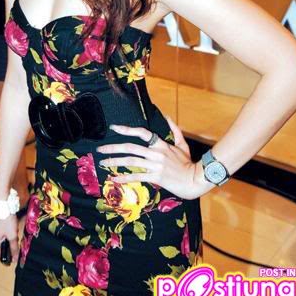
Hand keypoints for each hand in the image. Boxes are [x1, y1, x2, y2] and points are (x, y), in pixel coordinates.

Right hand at [0, 214, 19, 263]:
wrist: (2, 204)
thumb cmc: (6, 221)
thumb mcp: (12, 235)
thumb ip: (14, 247)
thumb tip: (15, 259)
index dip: (7, 258)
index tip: (15, 260)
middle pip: (1, 247)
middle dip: (9, 247)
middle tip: (17, 247)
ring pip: (2, 239)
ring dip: (9, 239)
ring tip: (16, 235)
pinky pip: (1, 233)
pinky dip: (7, 234)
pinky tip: (13, 229)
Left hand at [96, 116, 210, 199]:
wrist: (195, 180)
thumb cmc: (189, 163)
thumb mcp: (183, 144)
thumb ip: (174, 129)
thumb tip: (167, 116)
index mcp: (161, 144)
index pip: (141, 132)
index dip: (127, 129)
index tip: (114, 128)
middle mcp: (156, 153)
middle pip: (130, 148)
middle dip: (113, 148)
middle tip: (100, 150)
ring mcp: (155, 165)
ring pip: (131, 162)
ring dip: (115, 162)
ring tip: (103, 163)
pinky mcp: (156, 177)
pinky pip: (137, 176)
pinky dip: (125, 178)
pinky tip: (115, 179)